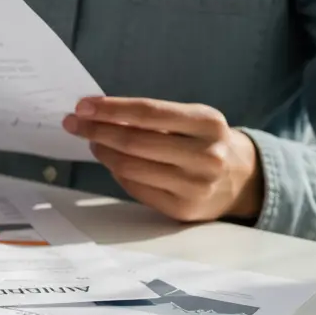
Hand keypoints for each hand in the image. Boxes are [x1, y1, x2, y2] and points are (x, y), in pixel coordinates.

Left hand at [63, 97, 263, 222]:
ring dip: (103, 152)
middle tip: (73, 123)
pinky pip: (135, 187)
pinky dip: (117, 172)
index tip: (82, 106)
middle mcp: (206, 155)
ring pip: (130, 167)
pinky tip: (112, 162)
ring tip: (93, 141)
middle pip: (134, 141)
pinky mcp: (182, 208)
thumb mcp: (191, 120)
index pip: (149, 112)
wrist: (241, 180)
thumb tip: (96, 113)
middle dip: (97, 130)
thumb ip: (152, 117)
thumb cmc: (204, 142)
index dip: (111, 108)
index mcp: (208, 123)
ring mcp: (195, 185)